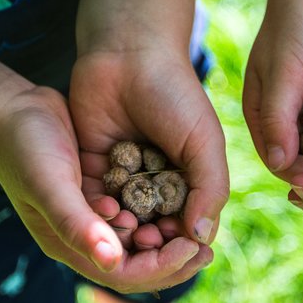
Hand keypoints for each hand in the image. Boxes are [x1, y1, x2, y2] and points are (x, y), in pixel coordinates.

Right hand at [0, 86, 205, 293]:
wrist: (12, 107)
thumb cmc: (25, 147)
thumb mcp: (50, 185)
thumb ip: (77, 224)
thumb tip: (113, 262)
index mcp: (70, 243)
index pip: (124, 273)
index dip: (161, 267)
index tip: (192, 248)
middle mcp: (84, 233)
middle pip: (137, 262)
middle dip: (172, 258)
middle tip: (205, 248)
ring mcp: (94, 209)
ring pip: (141, 235)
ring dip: (168, 234)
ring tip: (194, 226)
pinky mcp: (103, 185)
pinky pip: (138, 205)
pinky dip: (159, 207)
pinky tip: (179, 197)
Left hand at [69, 48, 228, 287]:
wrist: (128, 55)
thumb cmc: (175, 95)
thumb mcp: (203, 142)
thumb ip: (210, 189)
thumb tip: (203, 239)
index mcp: (188, 180)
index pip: (188, 226)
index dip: (184, 243)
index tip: (182, 248)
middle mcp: (156, 184)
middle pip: (153, 229)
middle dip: (152, 242)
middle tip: (149, 241)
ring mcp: (124, 178)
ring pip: (124, 221)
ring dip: (124, 232)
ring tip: (127, 231)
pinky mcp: (93, 168)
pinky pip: (95, 201)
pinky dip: (99, 212)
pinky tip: (103, 214)